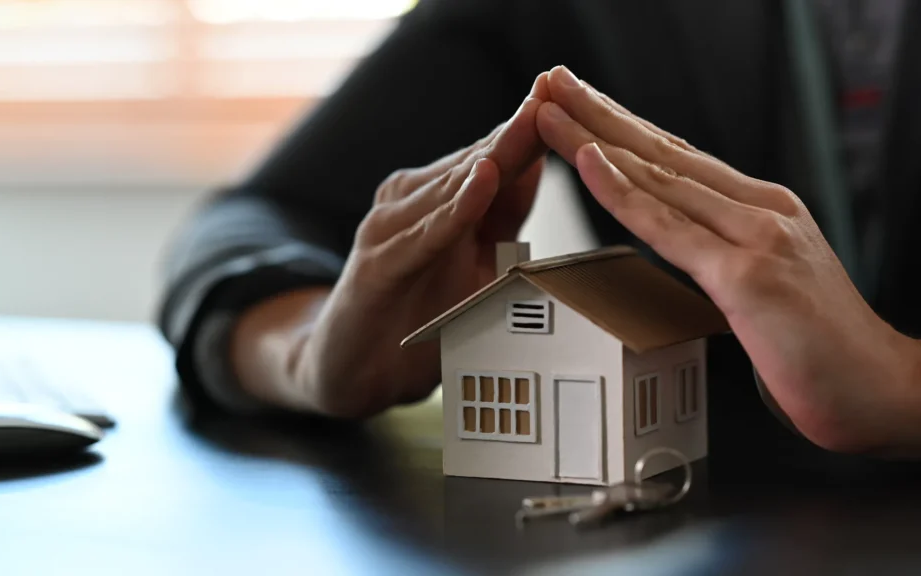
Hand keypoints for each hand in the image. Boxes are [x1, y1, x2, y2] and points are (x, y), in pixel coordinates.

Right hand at [294, 75, 550, 417]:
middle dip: (519, 127)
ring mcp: (389, 228)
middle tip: (556, 87)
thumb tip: (537, 164)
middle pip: (476, 161)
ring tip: (532, 120)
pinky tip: (484, 183)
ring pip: (452, 189)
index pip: (493, 157)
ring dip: (496, 155)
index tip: (566, 92)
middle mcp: (410, 201)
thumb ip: (501, 217)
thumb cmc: (416, 314)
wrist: (354, 370)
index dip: (530, 126)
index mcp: (438, 199)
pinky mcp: (377, 265)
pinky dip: (456, 210)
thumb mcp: (473, 263)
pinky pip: (425, 235)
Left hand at [535, 66, 920, 451]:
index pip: (679, 160)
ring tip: (552, 108)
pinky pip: (668, 227)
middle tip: (554, 83)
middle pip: (662, 152)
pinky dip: (622, 192)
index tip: (585, 107)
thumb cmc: (826, 351)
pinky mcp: (746, 275)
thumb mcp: (772, 286)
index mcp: (763, 210)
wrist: (887, 389)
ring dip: (595, 137)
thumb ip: (730, 260)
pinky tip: (589, 161)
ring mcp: (755, 237)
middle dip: (600, 114)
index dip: (627, 131)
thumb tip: (688, 258)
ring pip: (658, 177)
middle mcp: (760, 210)